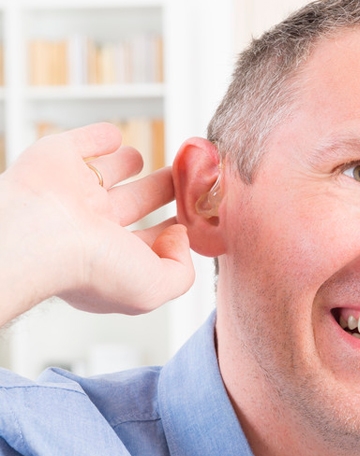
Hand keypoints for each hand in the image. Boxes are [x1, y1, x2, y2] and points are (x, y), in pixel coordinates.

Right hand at [0, 123, 194, 324]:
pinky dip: (98, 137)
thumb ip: (180, 271)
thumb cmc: (93, 268)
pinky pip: (81, 142)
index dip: (171, 233)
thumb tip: (178, 236)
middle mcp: (90, 227)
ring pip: (108, 173)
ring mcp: (72, 192)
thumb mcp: (155, 288)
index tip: (191, 220)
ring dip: (128, 163)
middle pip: (134, 203)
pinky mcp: (57, 158)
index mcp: (111, 258)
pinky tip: (115, 137)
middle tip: (183, 181)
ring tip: (147, 159)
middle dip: (160, 192)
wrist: (40, 236)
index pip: (148, 243)